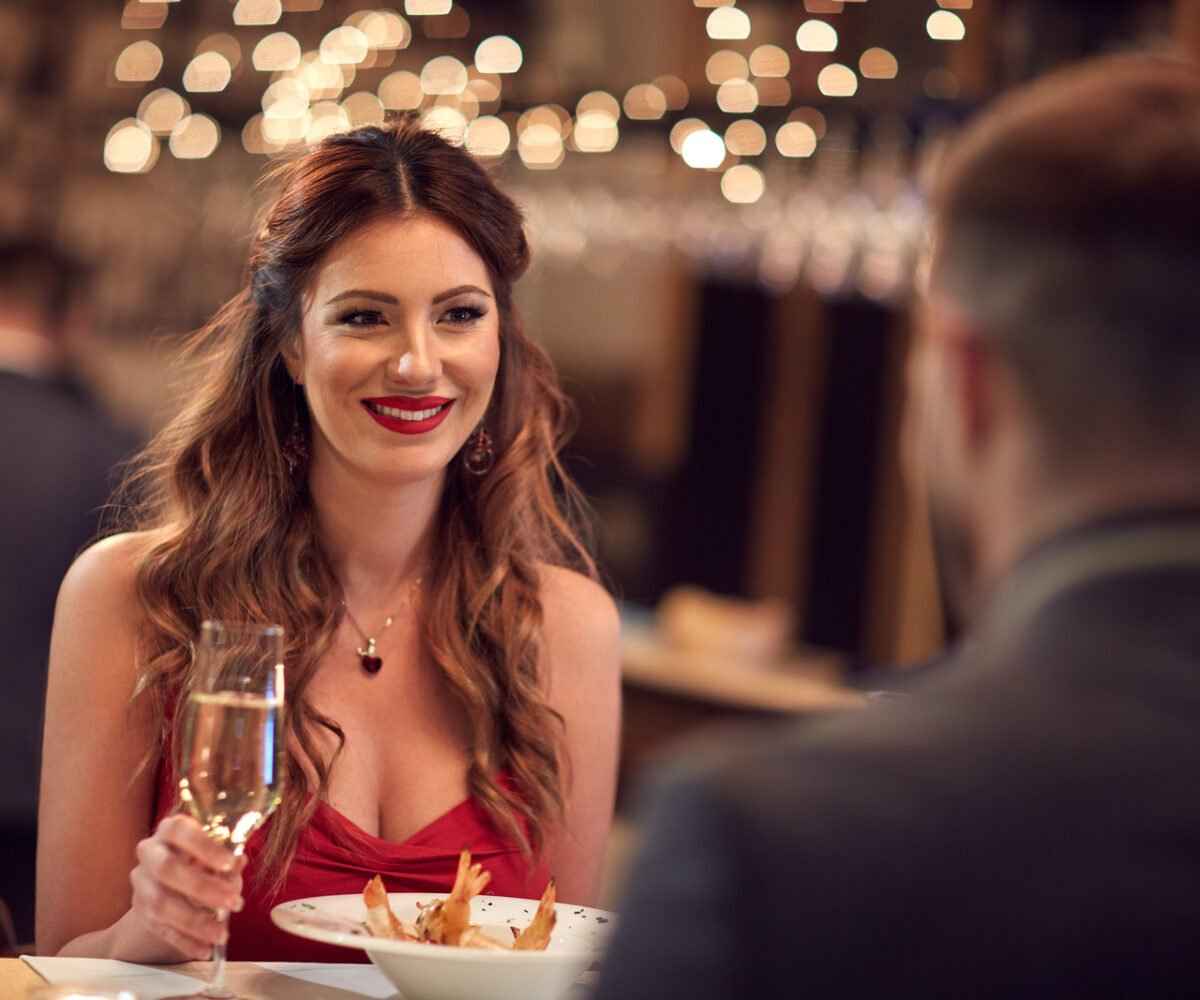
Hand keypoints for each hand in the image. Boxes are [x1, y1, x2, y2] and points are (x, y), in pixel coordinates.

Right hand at [124, 814, 246, 961]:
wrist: (170, 881)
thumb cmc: (202, 859)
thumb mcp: (217, 854)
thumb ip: (226, 859)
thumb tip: (239, 861)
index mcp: (170, 830)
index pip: (179, 831)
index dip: (204, 847)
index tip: (230, 863)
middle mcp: (149, 853)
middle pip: (166, 869)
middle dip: (202, 888)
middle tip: (235, 903)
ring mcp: (141, 884)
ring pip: (161, 904)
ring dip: (195, 922)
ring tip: (223, 934)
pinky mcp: (141, 912)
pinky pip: (161, 929)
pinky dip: (185, 942)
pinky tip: (205, 949)